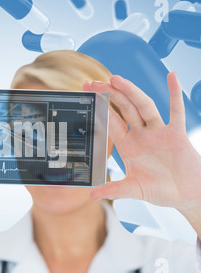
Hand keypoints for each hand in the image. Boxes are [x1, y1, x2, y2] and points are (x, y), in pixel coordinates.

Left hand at [86, 73, 200, 211]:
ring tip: (116, 79)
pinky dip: (174, 94)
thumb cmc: (160, 191)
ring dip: (131, 92)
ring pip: (143, 106)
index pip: (110, 122)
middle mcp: (141, 135)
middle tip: (93, 82)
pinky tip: (171, 77)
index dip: (99, 109)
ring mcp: (158, 132)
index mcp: (127, 145)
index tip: (87, 95)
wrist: (186, 195)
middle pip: (123, 109)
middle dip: (109, 95)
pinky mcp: (176, 133)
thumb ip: (114, 189)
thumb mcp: (134, 189)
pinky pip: (176, 110)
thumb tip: (91, 195)